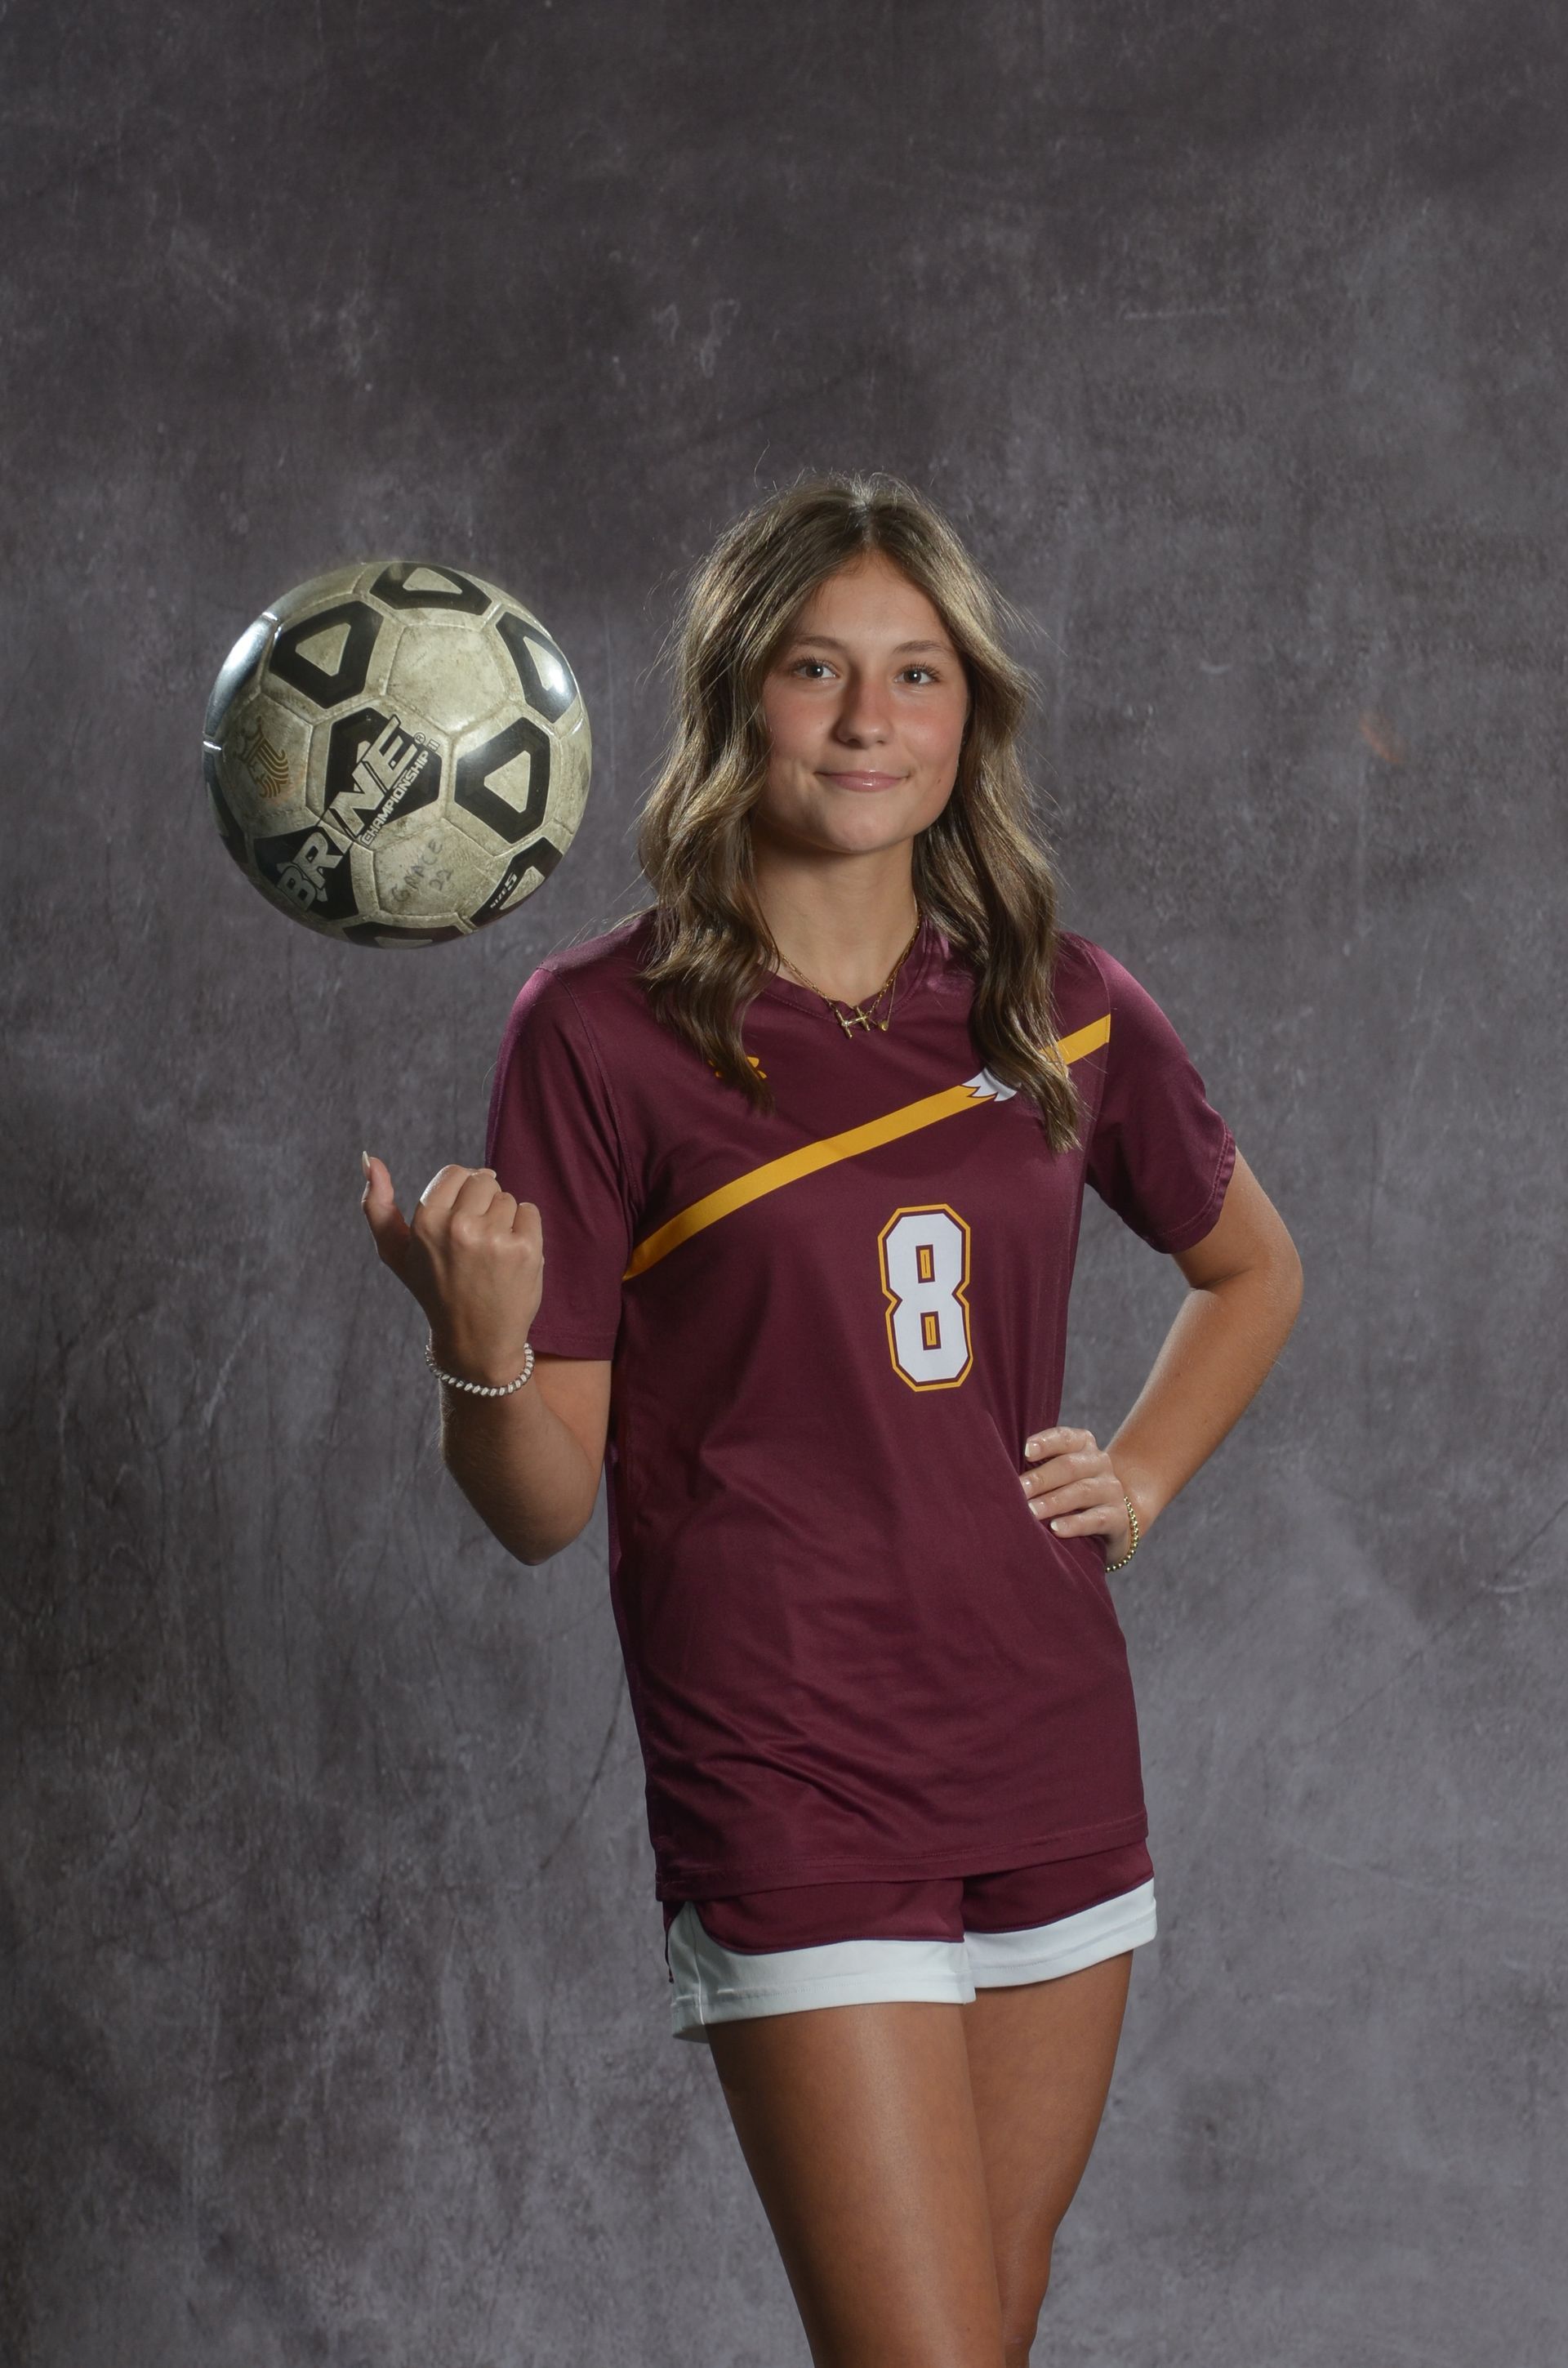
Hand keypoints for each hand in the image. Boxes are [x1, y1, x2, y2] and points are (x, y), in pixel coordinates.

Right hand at [359, 1153, 541, 1386]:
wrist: (476, 1340)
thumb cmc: (434, 1291)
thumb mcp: (396, 1253)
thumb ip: (377, 1206)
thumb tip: (369, 1159)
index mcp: (427, 1222)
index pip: (456, 1173)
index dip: (460, 1193)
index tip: (459, 1219)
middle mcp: (459, 1226)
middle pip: (484, 1181)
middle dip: (482, 1205)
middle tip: (474, 1242)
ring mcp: (495, 1238)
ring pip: (507, 1197)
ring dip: (503, 1220)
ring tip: (490, 1255)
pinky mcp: (526, 1248)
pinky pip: (529, 1212)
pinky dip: (524, 1230)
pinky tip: (510, 1258)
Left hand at [1019, 1426, 1137, 1563]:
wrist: (1113, 1517)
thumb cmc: (1070, 1490)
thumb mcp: (1058, 1474)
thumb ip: (1036, 1467)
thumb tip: (996, 1470)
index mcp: (1083, 1445)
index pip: (1065, 1437)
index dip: (1046, 1442)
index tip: (1025, 1451)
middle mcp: (1100, 1463)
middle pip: (1070, 1466)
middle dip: (1041, 1478)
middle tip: (1017, 1490)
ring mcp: (1112, 1490)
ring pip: (1082, 1492)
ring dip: (1053, 1501)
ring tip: (1030, 1511)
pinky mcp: (1119, 1517)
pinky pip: (1097, 1519)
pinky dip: (1075, 1524)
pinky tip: (1055, 1529)